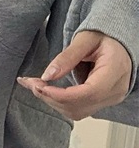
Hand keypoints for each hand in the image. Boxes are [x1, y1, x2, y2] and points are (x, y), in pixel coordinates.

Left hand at [17, 30, 132, 121]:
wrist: (118, 42)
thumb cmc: (105, 36)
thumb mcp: (85, 39)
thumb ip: (67, 57)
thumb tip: (47, 75)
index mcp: (116, 70)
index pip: (89, 93)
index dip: (61, 95)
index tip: (39, 86)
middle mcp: (115, 90)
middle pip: (79, 106)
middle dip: (51, 97)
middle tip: (30, 82)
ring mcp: (110, 98)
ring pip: (76, 111)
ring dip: (52, 101)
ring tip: (36, 84)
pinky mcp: (101, 101)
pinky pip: (78, 109)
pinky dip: (59, 102)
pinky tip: (47, 90)